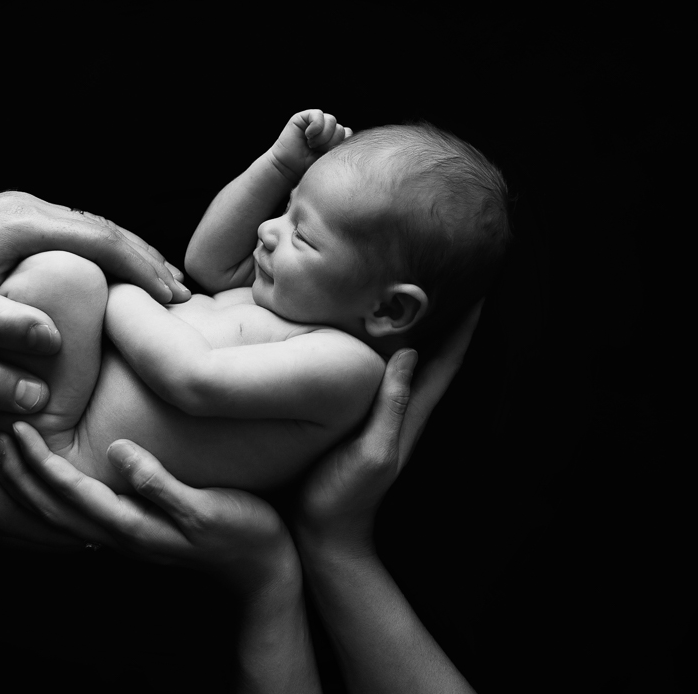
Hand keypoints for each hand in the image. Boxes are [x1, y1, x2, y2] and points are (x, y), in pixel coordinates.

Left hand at [0, 191, 188, 353]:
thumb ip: (4, 324)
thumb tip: (55, 342)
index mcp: (26, 225)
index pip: (102, 242)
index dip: (142, 269)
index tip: (171, 298)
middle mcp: (33, 208)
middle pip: (109, 229)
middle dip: (149, 260)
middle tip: (182, 295)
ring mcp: (27, 209)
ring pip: (97, 227)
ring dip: (133, 254)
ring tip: (163, 286)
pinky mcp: (21, 216)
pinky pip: (79, 231)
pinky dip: (108, 252)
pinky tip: (118, 275)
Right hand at [0, 313, 83, 549]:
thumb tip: (40, 398)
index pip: (8, 518)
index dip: (51, 528)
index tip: (94, 531)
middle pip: (8, 529)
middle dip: (54, 535)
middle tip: (103, 534)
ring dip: (40, 524)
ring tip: (84, 520)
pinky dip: (23, 504)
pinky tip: (48, 490)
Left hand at [0, 422, 298, 593]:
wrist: (264, 570)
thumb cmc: (243, 535)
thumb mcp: (205, 508)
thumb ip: (160, 483)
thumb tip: (118, 451)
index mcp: (131, 526)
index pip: (68, 492)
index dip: (38, 461)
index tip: (15, 429)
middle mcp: (120, 534)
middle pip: (52, 508)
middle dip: (20, 474)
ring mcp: (127, 535)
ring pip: (60, 514)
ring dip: (30, 486)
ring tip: (9, 457)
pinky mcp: (137, 529)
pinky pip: (80, 514)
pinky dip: (54, 495)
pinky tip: (53, 480)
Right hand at [269, 109, 351, 183]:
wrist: (288, 169)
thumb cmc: (307, 167)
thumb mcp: (328, 158)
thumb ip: (340, 145)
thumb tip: (349, 131)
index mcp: (333, 138)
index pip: (347, 133)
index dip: (339, 144)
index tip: (326, 155)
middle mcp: (325, 129)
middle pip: (340, 128)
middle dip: (329, 142)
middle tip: (316, 150)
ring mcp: (315, 122)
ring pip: (331, 121)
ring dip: (322, 136)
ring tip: (311, 145)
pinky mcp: (303, 117)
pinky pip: (318, 115)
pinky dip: (315, 127)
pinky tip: (308, 136)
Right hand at [295, 301, 482, 553]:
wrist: (322, 532)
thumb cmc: (345, 497)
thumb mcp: (372, 452)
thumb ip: (392, 406)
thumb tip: (411, 352)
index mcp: (413, 412)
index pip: (450, 359)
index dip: (468, 323)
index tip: (481, 284)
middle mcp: (404, 406)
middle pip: (436, 351)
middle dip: (446, 313)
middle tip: (447, 272)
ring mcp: (382, 412)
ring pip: (409, 357)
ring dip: (417, 325)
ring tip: (411, 289)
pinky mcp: (358, 415)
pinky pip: (378, 369)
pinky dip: (383, 344)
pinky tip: (367, 331)